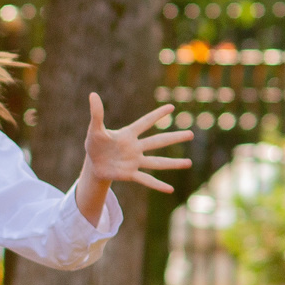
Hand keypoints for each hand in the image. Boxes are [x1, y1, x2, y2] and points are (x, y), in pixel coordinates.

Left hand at [74, 92, 194, 219]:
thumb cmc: (95, 144)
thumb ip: (96, 114)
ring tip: (189, 163)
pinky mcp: (130, 174)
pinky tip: (170, 189)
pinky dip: (157, 185)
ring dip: (173, 163)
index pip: (145, 122)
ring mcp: (134, 161)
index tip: (171, 107)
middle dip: (174, 138)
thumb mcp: (95, 130)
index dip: (156, 115)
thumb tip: (92, 94)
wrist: (94, 164)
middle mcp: (135, 147)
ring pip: (157, 162)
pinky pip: (146, 179)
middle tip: (191, 134)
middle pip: (158, 141)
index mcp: (128, 134)